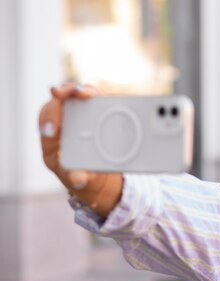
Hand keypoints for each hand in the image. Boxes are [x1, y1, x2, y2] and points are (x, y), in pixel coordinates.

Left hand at [38, 83, 121, 216]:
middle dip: (64, 94)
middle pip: (58, 101)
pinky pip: (94, 100)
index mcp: (52, 140)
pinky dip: (97, 97)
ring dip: (81, 91)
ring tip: (88, 94)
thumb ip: (80, 178)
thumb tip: (80, 179)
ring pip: (75, 96)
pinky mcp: (95, 115)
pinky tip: (104, 98)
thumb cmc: (83, 177)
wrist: (98, 176)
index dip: (49, 119)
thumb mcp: (80, 181)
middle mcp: (63, 124)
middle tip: (75, 95)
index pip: (45, 121)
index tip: (55, 127)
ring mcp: (79, 117)